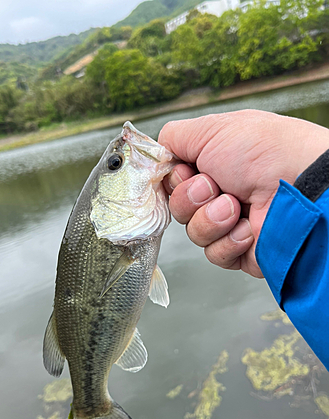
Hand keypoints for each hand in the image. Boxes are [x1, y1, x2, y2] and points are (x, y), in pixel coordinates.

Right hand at [159, 110, 328, 277]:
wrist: (299, 184)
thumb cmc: (262, 150)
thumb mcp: (209, 130)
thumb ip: (172, 138)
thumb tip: (154, 155)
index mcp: (211, 165)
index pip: (171, 181)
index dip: (171, 181)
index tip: (181, 172)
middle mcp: (219, 193)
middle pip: (178, 208)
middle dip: (190, 197)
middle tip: (214, 186)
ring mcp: (230, 223)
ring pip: (193, 233)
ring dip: (211, 219)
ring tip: (236, 206)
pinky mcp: (241, 250)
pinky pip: (214, 254)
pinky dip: (230, 240)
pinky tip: (248, 227)